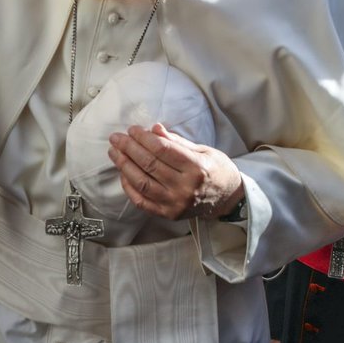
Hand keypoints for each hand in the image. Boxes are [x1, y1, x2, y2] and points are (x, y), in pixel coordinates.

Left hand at [107, 122, 243, 220]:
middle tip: (116, 138)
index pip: (162, 150)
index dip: (144, 138)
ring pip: (142, 183)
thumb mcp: (203, 151)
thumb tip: (154, 129)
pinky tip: (123, 173)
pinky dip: (129, 187)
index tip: (132, 130)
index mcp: (196, 167)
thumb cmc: (216, 170)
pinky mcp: (168, 214)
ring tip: (114, 153)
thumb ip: (177, 141)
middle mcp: (185, 187)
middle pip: (149, 164)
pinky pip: (142, 201)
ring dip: (124, 166)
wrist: (229, 199)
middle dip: (129, 148)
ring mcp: (175, 203)